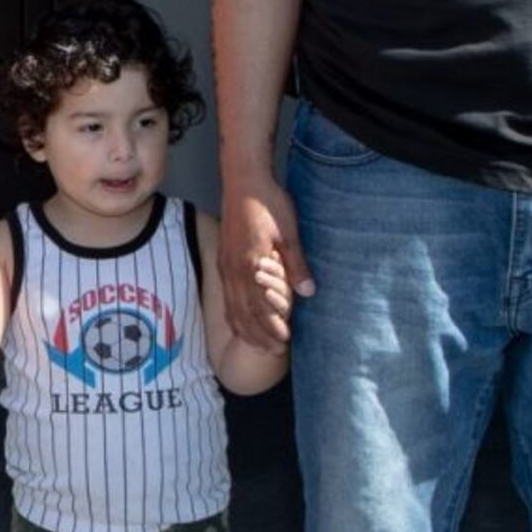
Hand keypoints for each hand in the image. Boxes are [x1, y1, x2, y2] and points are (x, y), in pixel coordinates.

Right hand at [218, 182, 307, 346]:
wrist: (243, 180)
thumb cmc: (268, 203)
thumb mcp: (289, 232)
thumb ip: (297, 264)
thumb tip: (308, 292)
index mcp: (252, 265)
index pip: (261, 306)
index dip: (272, 327)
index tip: (284, 342)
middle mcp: (235, 270)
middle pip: (244, 313)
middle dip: (259, 335)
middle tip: (274, 352)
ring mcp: (226, 266)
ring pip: (232, 307)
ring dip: (245, 328)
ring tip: (258, 344)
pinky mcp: (223, 260)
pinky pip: (225, 296)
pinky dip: (232, 314)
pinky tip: (238, 321)